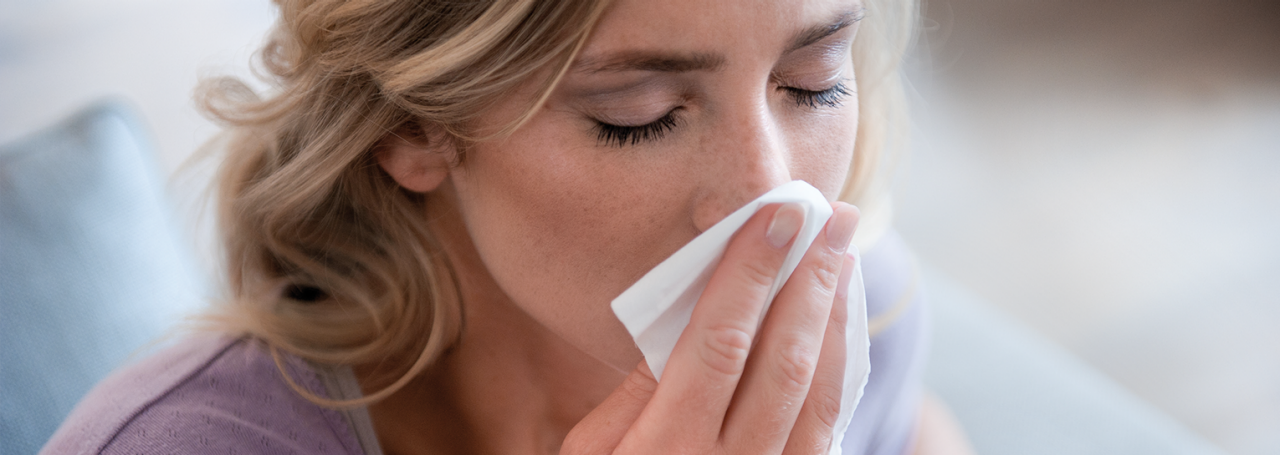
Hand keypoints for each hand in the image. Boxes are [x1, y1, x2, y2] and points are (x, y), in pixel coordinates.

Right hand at [563, 201, 859, 453]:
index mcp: (664, 452)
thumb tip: (682, 325)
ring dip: (835, 320)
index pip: (720, 345)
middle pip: (783, 363)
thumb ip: (632, 396)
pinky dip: (839, 374)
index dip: (751, 276)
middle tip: (832, 218)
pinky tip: (839, 331)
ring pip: (819, 397)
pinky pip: (827, 433)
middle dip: (810, 282)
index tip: (775, 218)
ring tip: (842, 257)